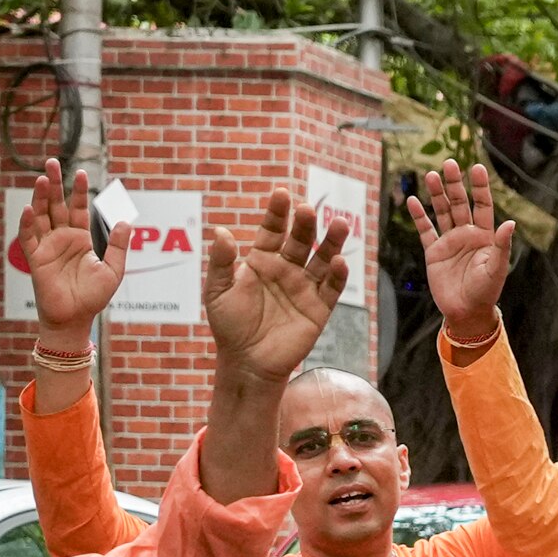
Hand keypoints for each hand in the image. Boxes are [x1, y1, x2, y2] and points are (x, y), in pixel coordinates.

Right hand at [13, 158, 127, 333]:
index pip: (78, 208)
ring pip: (41, 215)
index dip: (78, 191)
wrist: (75, 318)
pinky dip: (28, 222)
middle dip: (54, 184)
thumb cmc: (93, 298)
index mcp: (80, 239)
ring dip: (40, 197)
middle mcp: (62, 238)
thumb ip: (118, 246)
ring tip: (42, 178)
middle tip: (52, 161)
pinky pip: (29, 237)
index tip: (81, 172)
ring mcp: (47, 246)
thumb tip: (125, 222)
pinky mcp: (35, 258)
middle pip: (56, 205)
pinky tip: (31, 208)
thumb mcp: (113, 270)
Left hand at [201, 188, 353, 382]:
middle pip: (300, 240)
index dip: (277, 213)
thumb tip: (221, 231)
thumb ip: (222, 262)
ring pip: (321, 259)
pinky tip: (339, 262)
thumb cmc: (229, 326)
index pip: (272, 230)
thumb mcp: (217, 291)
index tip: (282, 194)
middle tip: (308, 210)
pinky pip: (331, 289)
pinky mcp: (318, 309)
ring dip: (331, 242)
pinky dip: (338, 276)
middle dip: (305, 224)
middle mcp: (286, 270)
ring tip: (339, 223)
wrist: (247, 362)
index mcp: (261, 261)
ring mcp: (304, 288)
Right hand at [405, 163, 519, 343]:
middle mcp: (466, 234)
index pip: (483, 205)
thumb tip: (510, 223)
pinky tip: (413, 200)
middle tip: (449, 163)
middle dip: (454, 184)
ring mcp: (449, 241)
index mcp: (485, 236)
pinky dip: (419, 216)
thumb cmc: (486, 291)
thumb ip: (501, 245)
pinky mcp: (434, 252)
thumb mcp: (496, 268)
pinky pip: (425, 230)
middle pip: (459, 203)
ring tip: (430, 175)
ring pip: (441, 212)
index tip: (477, 168)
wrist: (467, 312)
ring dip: (436, 194)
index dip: (480, 187)